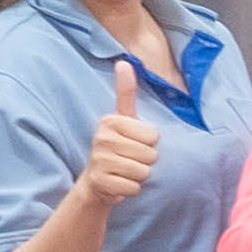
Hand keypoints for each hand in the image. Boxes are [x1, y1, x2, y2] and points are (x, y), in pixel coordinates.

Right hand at [72, 61, 161, 212]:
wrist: (98, 182)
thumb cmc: (117, 147)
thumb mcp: (123, 119)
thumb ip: (126, 93)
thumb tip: (123, 62)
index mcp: (110, 121)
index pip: (153, 135)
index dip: (149, 143)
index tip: (133, 143)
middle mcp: (102, 138)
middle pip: (151, 154)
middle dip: (146, 161)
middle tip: (129, 159)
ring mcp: (99, 160)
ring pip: (144, 171)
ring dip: (139, 175)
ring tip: (125, 171)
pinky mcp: (100, 181)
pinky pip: (134, 187)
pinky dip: (131, 189)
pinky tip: (119, 182)